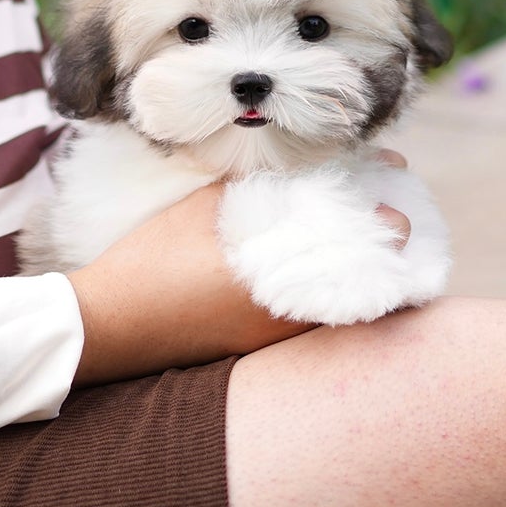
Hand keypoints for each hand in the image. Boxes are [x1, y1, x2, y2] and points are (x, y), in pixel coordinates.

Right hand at [66, 181, 410, 385]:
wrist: (106, 327)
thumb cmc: (152, 262)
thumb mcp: (203, 208)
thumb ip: (250, 185)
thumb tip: (289, 159)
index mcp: (281, 284)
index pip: (357, 252)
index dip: (385, 220)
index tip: (399, 191)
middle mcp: (286, 320)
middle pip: (359, 286)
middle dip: (377, 247)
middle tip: (389, 213)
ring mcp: (270, 338)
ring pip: (335, 306)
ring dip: (352, 271)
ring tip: (360, 234)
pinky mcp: (250, 346)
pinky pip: (306, 317)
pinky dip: (322, 291)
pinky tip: (314, 265)